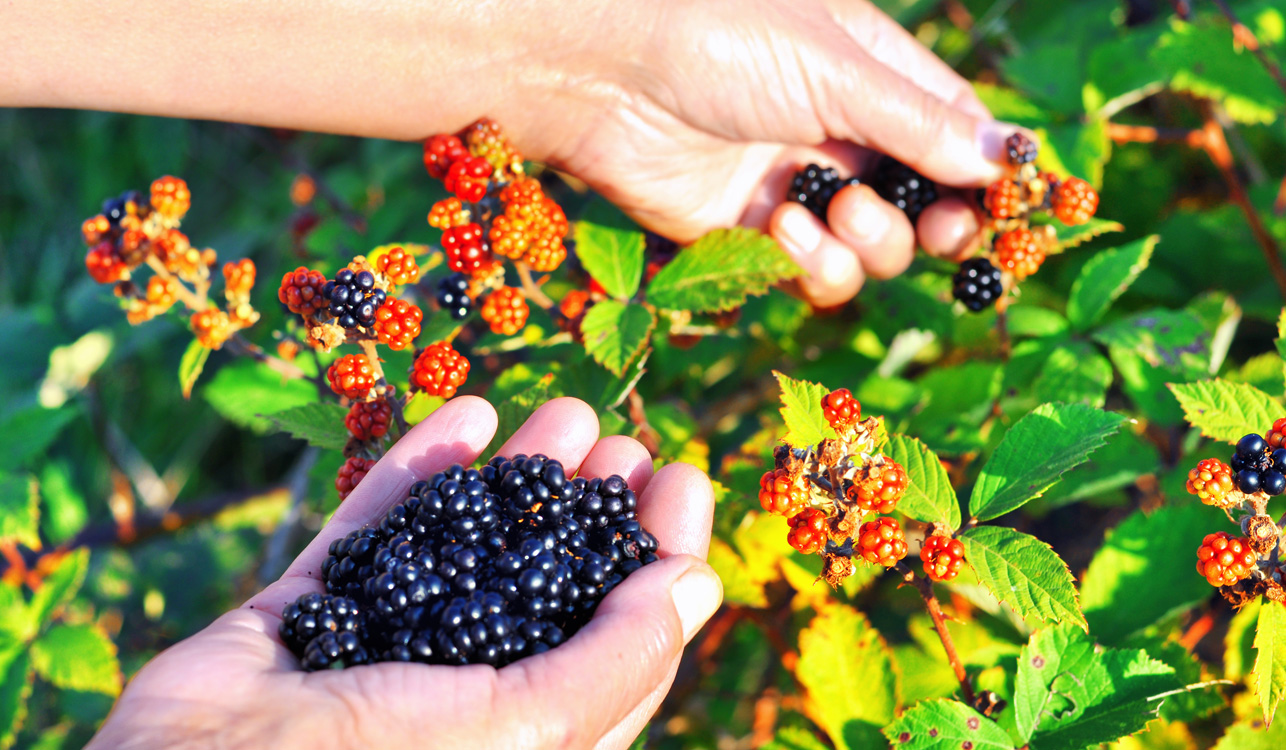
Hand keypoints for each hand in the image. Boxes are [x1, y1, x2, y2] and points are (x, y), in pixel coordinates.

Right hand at [86, 397, 720, 749]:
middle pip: (551, 585)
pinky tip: (469, 415)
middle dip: (592, 507)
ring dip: (519, 476)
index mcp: (533, 737)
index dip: (660, 558)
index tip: (681, 477)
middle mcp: (467, 694)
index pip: (623, 642)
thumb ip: (615, 657)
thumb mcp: (525, 727)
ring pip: (467, 547)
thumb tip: (698, 584)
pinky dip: (420, 472)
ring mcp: (386, 649)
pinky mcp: (313, 614)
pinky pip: (374, 529)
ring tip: (566, 411)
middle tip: (622, 441)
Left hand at [498, 0, 1015, 305]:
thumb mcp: (834, 68)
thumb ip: (919, 123)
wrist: (602, 72)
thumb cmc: (718, 37)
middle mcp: (843, 133)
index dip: (989, 175)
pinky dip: (816, 264)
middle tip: (944, 233)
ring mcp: (800, 186)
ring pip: (877, 250)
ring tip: (833, 206)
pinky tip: (786, 229)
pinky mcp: (753, 233)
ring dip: (872, 243)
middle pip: (928, 204)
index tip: (1015, 210)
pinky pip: (816, 274)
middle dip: (941, 226)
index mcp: (873, 73)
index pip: (958, 130)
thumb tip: (1005, 161)